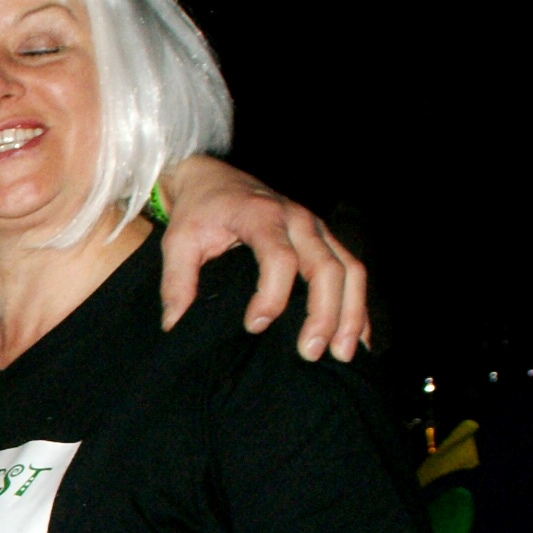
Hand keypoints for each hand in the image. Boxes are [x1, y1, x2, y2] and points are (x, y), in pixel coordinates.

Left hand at [155, 157, 368, 362]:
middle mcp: (298, 220)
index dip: (272, 295)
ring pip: (349, 269)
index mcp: (261, 216)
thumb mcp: (177, 241)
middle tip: (309, 352)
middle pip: (326, 267)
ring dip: (351, 313)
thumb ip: (176, 281)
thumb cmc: (198, 211)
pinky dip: (357, 304)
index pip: (279, 257)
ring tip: (343, 354)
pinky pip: (352, 271)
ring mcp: (317, 229)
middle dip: (323, 313)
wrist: (212, 178)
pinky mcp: (325, 239)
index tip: (253, 326)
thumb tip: (174, 324)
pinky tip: (358, 337)